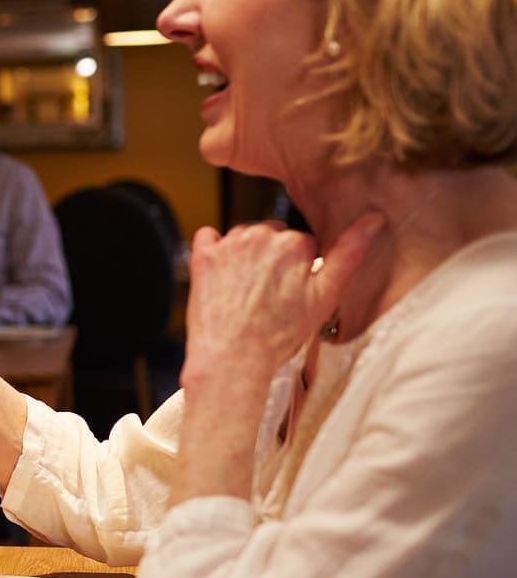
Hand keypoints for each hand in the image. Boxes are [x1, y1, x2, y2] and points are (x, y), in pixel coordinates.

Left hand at [182, 212, 382, 386]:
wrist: (232, 358)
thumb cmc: (279, 334)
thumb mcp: (325, 297)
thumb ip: (349, 254)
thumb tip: (374, 219)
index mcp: (295, 242)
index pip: (303, 244)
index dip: (299, 270)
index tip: (292, 291)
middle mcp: (261, 235)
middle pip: (273, 237)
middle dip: (273, 258)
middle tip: (270, 294)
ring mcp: (229, 243)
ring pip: (243, 237)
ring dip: (246, 255)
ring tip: (247, 291)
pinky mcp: (203, 254)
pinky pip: (209, 236)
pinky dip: (214, 249)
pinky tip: (222, 275)